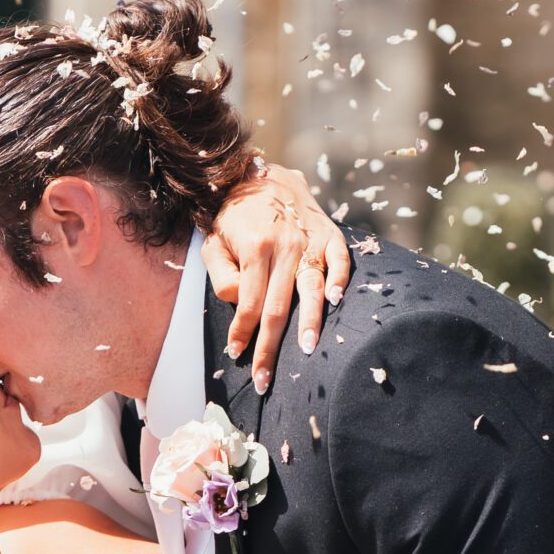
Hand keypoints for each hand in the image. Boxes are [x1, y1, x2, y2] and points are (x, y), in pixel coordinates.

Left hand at [204, 163, 353, 393]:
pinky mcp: (330, 234)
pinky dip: (340, 280)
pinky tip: (335, 301)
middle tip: (265, 379)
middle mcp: (285, 244)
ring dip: (310, 321)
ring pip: (311, 287)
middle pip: (279, 306)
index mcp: (254, 246)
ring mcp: (310, 239)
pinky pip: (339, 260)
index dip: (243, 331)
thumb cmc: (235, 216)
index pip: (249, 302)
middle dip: (270, 346)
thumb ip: (221, 274)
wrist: (263, 175)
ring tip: (308, 349)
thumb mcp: (213, 240)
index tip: (236, 353)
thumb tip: (241, 304)